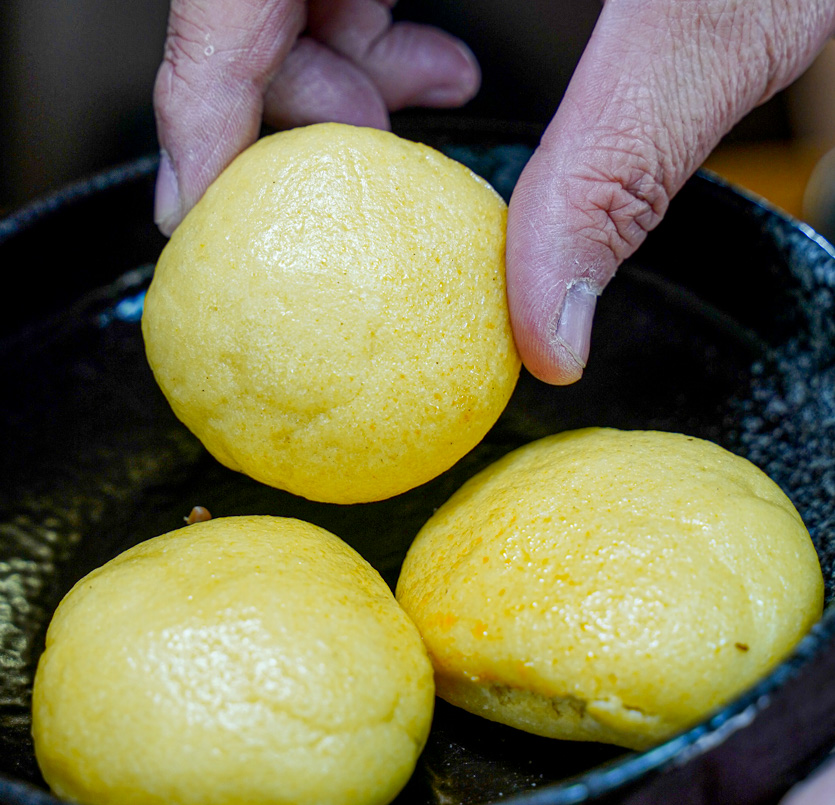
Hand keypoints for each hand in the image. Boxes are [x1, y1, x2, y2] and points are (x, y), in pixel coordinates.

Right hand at [153, 0, 834, 384]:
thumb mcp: (708, 27)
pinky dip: (383, 32)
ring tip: (422, 118)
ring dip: (342, 68)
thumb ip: (613, 175)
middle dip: (286, 92)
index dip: (198, 93)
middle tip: (350, 170)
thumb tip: (547, 336)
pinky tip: (449, 76)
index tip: (199, 210)